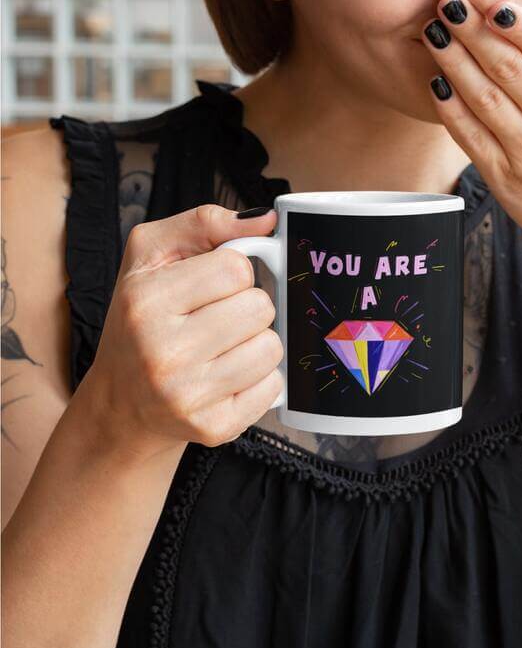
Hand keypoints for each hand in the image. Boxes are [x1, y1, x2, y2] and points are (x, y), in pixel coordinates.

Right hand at [80, 205, 283, 462]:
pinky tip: (228, 376)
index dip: (233, 272)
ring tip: (223, 347)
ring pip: (272, 347)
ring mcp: (188, 395)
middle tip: (217, 318)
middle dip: (247, 306)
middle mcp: (163, 351)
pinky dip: (260, 378)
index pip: (236, 268)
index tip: (213, 285)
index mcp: (145, 301)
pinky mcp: (213, 427)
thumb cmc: (140, 319)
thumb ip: (205, 223)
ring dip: (256, 342)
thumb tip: (266, 220)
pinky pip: (273, 386)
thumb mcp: (150, 256)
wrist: (122, 401)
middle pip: (259, 307)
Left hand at [422, 0, 521, 272]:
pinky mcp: (504, 179)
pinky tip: (436, 83)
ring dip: (454, 62)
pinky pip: (471, 137)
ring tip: (433, 32)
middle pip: (509, 68)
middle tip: (448, 2)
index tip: (493, 2)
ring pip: (484, 97)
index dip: (518, 25)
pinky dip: (451, 110)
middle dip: (474, 31)